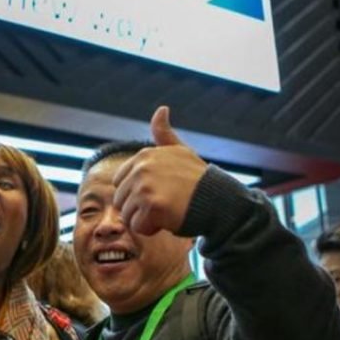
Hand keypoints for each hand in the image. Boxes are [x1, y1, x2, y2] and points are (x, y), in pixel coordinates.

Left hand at [112, 106, 208, 235]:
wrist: (219, 202)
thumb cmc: (198, 181)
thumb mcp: (180, 152)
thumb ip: (164, 134)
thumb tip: (161, 109)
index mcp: (144, 156)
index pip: (120, 184)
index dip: (137, 194)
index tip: (160, 192)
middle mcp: (142, 168)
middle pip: (120, 201)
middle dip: (139, 209)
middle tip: (165, 204)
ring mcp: (146, 186)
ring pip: (127, 215)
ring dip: (145, 220)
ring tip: (167, 211)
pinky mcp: (152, 205)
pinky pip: (138, 226)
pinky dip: (152, 229)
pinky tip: (169, 219)